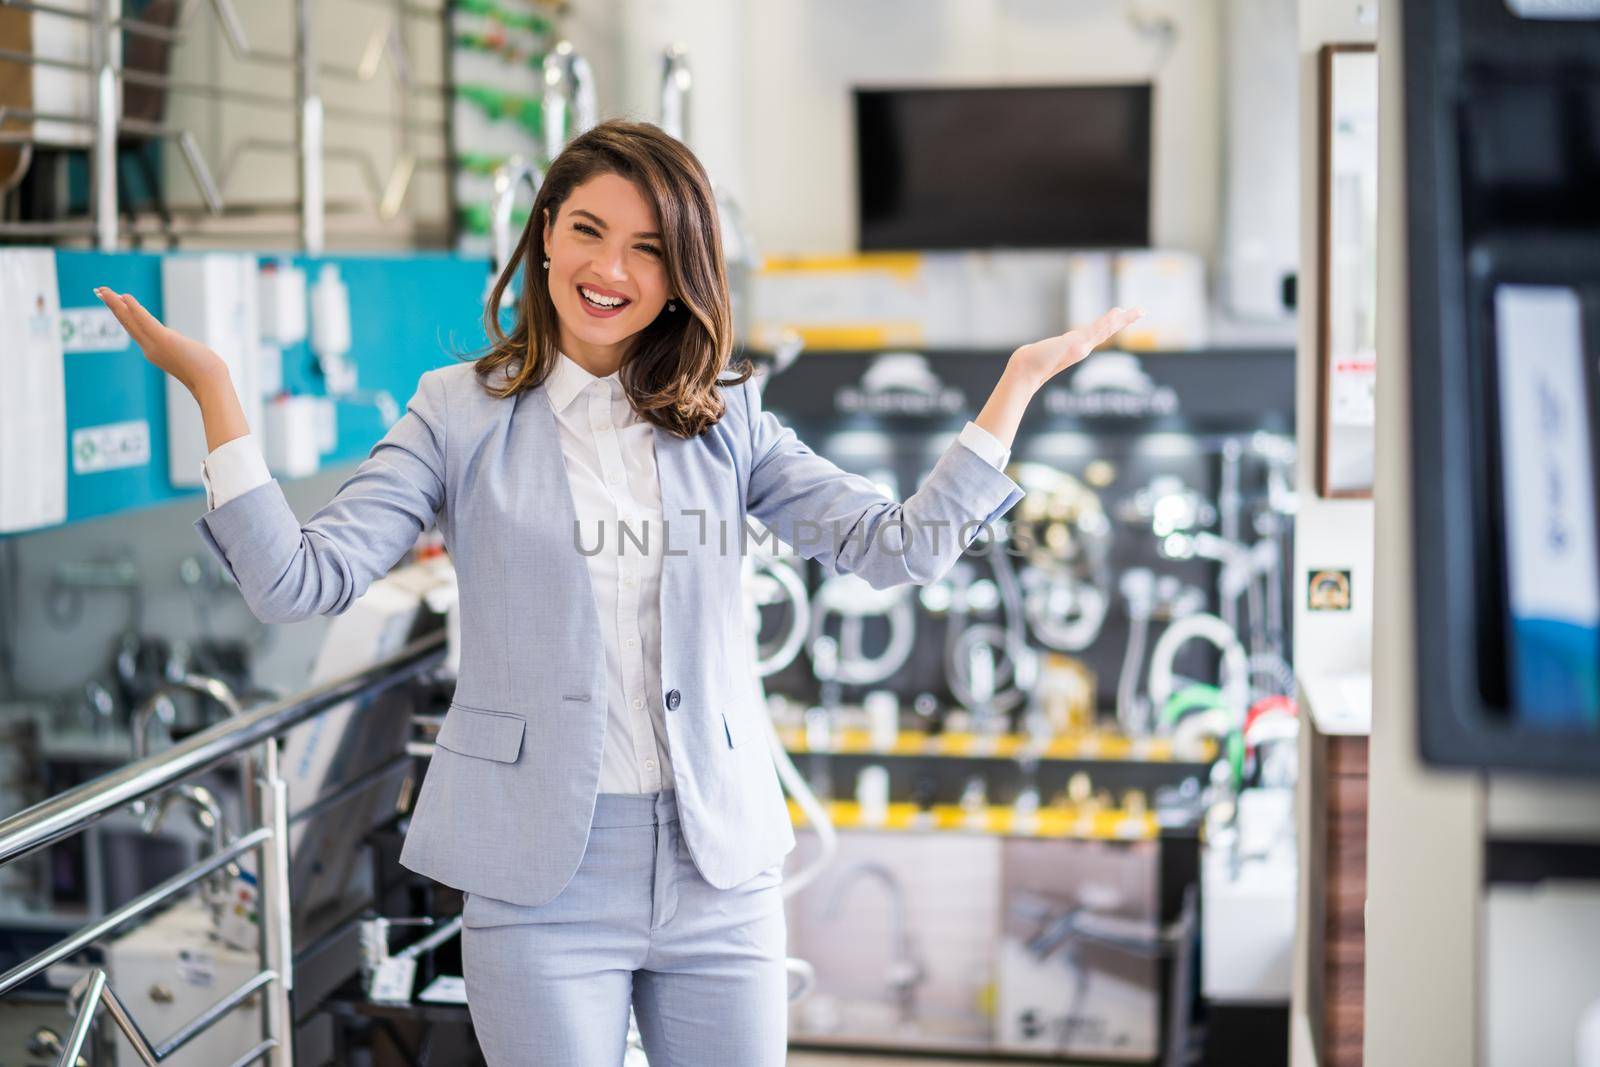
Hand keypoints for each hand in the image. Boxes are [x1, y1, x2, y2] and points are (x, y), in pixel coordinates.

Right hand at [94, 287, 227, 394]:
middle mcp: (150, 349)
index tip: (115, 301)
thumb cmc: (205, 374)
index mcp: (154, 352)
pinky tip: (125, 297)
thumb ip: (180, 350)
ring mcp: (155, 345)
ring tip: (103, 290)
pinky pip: (146, 322)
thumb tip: (184, 345)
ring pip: (130, 321)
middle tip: (99, 291)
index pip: (135, 329)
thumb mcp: (188, 357)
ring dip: (115, 305)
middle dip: (113, 306)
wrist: (210, 384)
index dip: (124, 315)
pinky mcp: (164, 340)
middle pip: (127, 324)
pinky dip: (135, 309)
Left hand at [1007, 305, 1144, 391]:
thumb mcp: (1046, 352)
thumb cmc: (1032, 362)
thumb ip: (1049, 350)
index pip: (1100, 332)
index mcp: (1078, 347)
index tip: (1123, 314)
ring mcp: (1081, 347)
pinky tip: (1117, 313)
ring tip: (1137, 311)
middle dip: (1125, 321)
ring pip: (1105, 330)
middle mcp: (1082, 348)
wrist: (1025, 370)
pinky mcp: (1075, 345)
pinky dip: (1107, 322)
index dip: (1112, 324)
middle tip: (1143, 311)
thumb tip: (1042, 349)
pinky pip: (1095, 330)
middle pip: (1107, 331)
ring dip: (1122, 320)